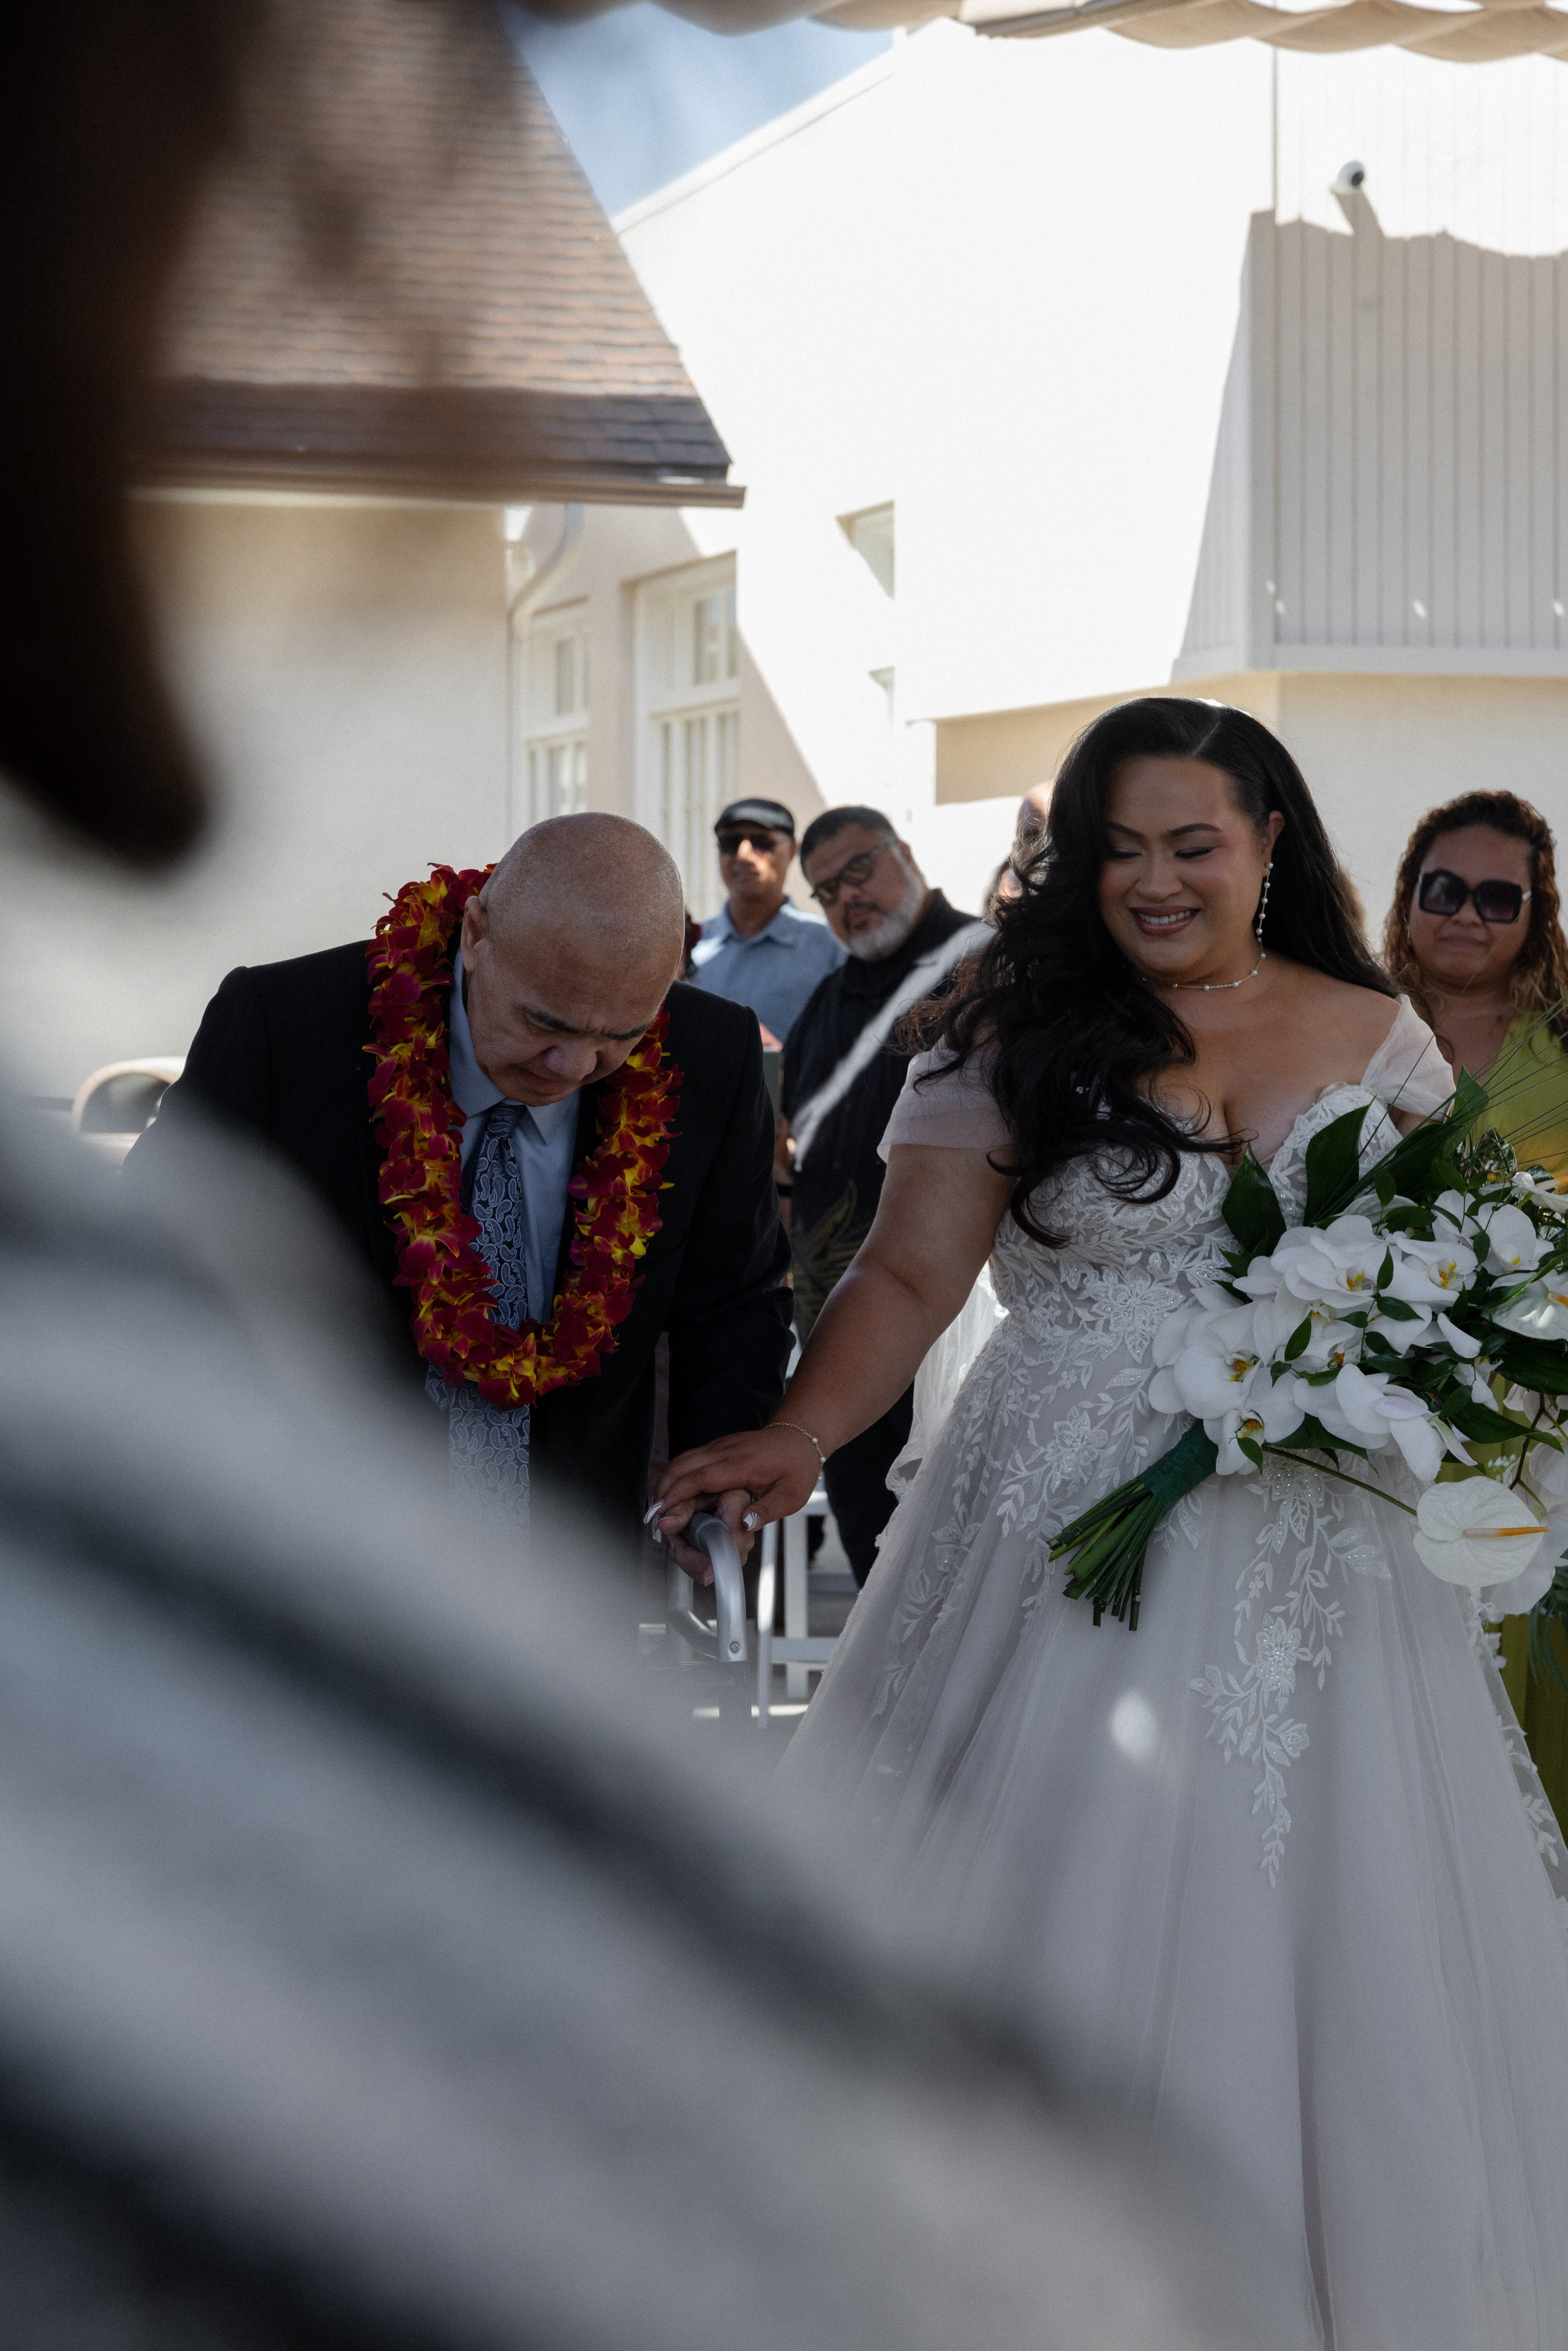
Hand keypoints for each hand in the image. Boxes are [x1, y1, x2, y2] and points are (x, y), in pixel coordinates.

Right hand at [654, 1425, 820, 1567]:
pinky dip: (675, 1476)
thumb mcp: (791, 1495)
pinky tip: (673, 1495)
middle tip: (655, 1517)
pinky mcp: (717, 1448)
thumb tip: (743, 1527)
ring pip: (681, 1461)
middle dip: (663, 1491)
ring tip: (659, 1509)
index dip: (678, 1495)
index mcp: (741, 1464)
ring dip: (666, 1483)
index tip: (662, 1512)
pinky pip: (689, 1460)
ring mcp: (719, 1447)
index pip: (701, 1478)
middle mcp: (724, 1451)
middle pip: (681, 1466)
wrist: (800, 1436)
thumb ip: (766, 1511)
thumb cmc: (797, 1466)